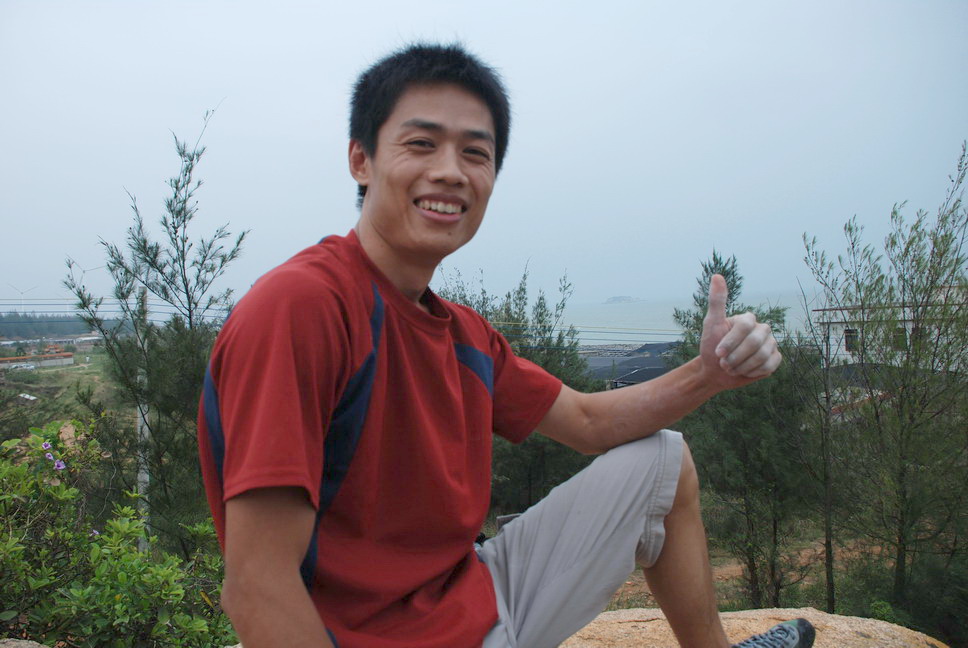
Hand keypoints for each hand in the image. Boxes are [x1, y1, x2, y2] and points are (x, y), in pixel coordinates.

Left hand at [698, 274, 780, 389]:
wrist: (716, 372)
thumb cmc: (712, 347)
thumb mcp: (711, 325)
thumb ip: (716, 301)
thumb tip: (717, 275)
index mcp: (748, 319)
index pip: (746, 326)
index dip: (731, 341)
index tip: (718, 353)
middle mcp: (761, 329)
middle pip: (755, 342)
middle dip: (736, 357)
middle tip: (724, 363)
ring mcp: (770, 344)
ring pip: (763, 355)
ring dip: (742, 366)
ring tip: (731, 368)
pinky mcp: (775, 359)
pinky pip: (769, 365)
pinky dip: (753, 372)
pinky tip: (744, 371)